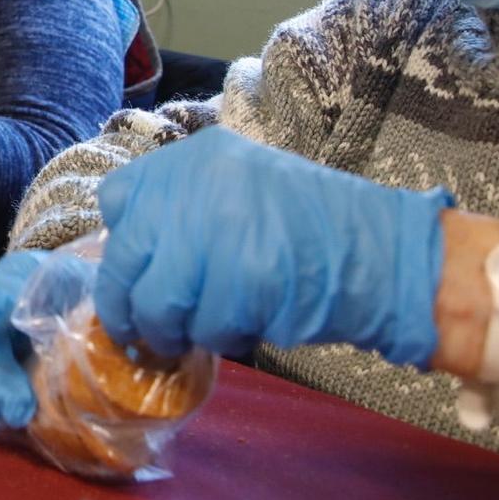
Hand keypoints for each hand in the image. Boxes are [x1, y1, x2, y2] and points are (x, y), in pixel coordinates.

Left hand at [94, 127, 449, 365]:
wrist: (380, 251)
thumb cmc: (306, 228)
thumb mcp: (235, 189)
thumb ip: (180, 211)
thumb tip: (129, 259)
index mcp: (192, 160)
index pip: (118, 200)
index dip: (122, 245)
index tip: (136, 272)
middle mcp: (194, 188)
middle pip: (125, 260)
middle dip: (127, 306)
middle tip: (140, 330)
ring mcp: (215, 233)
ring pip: (157, 304)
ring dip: (174, 330)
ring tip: (204, 330)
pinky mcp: (241, 281)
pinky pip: (204, 328)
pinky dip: (220, 339)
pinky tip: (246, 326)